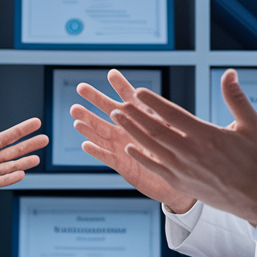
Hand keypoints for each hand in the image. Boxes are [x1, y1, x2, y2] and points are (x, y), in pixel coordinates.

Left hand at [0, 118, 48, 211]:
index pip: (7, 134)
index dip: (23, 129)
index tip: (37, 121)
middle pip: (14, 147)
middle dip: (30, 141)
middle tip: (46, 135)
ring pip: (10, 164)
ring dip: (24, 160)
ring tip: (40, 156)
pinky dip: (9, 177)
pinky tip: (22, 173)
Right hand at [71, 69, 196, 213]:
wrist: (180, 182)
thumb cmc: (180, 156)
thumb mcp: (176, 132)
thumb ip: (169, 116)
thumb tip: (171, 101)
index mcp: (145, 120)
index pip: (132, 98)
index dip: (122, 86)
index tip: (112, 73)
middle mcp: (131, 131)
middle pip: (110, 111)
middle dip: (96, 100)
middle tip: (81, 88)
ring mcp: (124, 147)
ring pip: (104, 133)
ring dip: (89, 123)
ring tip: (75, 113)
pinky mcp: (123, 166)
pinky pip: (107, 157)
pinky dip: (96, 151)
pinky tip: (85, 143)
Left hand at [109, 69, 256, 225]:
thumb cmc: (256, 159)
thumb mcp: (252, 125)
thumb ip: (236, 98)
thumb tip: (229, 73)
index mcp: (206, 135)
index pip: (172, 114)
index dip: (152, 102)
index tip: (138, 92)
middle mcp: (190, 152)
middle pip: (155, 130)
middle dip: (134, 116)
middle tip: (118, 104)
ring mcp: (183, 169)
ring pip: (151, 147)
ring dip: (132, 132)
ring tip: (118, 119)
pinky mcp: (181, 183)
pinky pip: (155, 168)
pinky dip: (140, 157)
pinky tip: (129, 148)